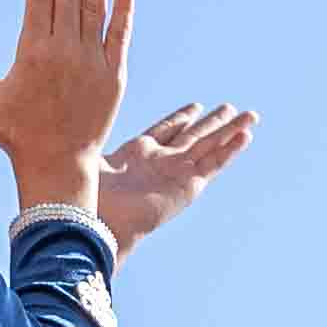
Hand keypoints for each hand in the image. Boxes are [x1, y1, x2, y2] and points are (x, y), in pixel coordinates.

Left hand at [88, 99, 257, 256]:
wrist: (104, 221)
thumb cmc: (91, 193)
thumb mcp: (92, 157)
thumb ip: (93, 142)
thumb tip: (76, 124)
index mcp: (139, 153)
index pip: (166, 130)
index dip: (181, 117)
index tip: (196, 106)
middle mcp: (163, 162)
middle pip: (195, 135)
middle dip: (213, 121)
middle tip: (231, 107)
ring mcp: (178, 173)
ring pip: (210, 146)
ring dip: (230, 131)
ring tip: (251, 116)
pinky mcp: (189, 186)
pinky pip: (214, 163)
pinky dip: (230, 150)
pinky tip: (246, 136)